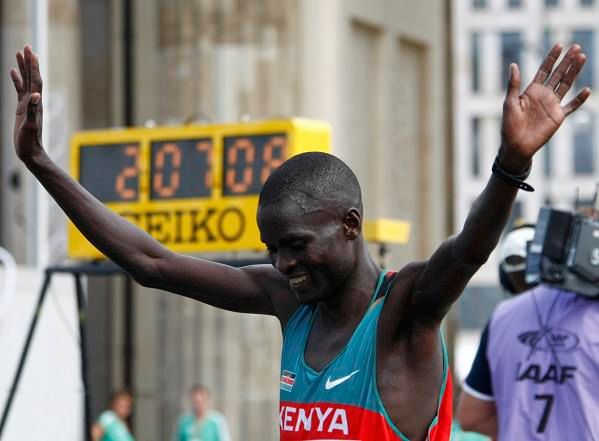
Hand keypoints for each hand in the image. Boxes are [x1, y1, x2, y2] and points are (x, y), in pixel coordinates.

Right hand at [10, 45, 43, 162]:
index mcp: (36, 103)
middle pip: (32, 77)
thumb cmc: (30, 141)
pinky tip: (12, 72)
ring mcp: (27, 104)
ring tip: (19, 53)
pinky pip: (19, 90)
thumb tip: (36, 95)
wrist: (30, 152)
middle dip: (29, 62)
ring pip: (25, 81)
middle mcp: (33, 101)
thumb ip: (33, 110)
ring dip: (23, 68)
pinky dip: (16, 80)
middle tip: (26, 46)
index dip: (34, 67)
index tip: (31, 52)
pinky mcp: (22, 109)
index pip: (36, 80)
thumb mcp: (31, 125)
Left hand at [500, 44, 590, 172]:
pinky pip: (571, 106)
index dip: (551, 58)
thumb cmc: (509, 125)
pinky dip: (579, 99)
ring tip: (582, 58)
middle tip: (576, 47)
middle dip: (566, 61)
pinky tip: (586, 90)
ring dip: (574, 72)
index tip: (559, 45)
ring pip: (566, 85)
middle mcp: (544, 95)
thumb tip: (513, 64)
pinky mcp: (558, 117)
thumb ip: (514, 84)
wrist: (516, 145)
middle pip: (558, 74)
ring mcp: (552, 105)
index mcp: (531, 91)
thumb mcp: (510, 102)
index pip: (544, 70)